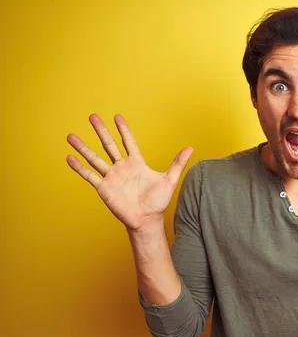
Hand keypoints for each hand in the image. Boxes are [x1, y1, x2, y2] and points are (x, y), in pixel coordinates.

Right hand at [66, 114, 193, 230]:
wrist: (147, 220)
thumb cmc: (158, 202)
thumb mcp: (169, 180)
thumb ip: (177, 163)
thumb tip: (190, 148)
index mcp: (137, 163)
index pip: (128, 142)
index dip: (123, 129)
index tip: (117, 116)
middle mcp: (122, 167)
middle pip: (109, 145)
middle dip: (101, 131)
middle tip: (92, 116)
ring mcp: (111, 177)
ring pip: (94, 158)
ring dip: (83, 147)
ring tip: (71, 136)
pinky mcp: (104, 188)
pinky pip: (89, 175)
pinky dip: (79, 167)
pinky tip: (69, 157)